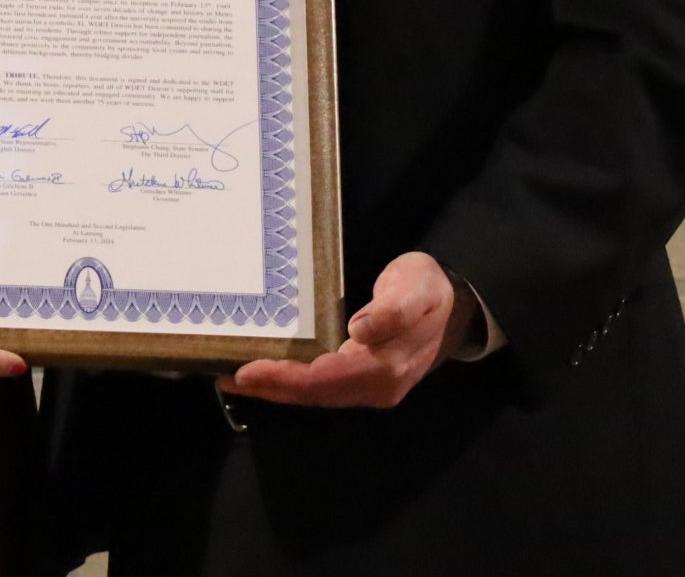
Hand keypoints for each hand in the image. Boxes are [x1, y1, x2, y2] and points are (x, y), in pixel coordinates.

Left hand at [216, 251, 475, 408]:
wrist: (457, 306)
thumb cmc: (430, 291)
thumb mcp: (417, 289)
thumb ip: (393, 310)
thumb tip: (360, 330)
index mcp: (385, 367)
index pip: (326, 378)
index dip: (286, 378)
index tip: (248, 370)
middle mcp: (375, 386)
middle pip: (315, 394)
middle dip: (271, 389)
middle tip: (227, 377)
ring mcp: (370, 388)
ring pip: (316, 395)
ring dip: (277, 390)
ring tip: (236, 379)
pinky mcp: (363, 380)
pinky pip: (322, 388)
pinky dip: (292, 384)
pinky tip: (269, 375)